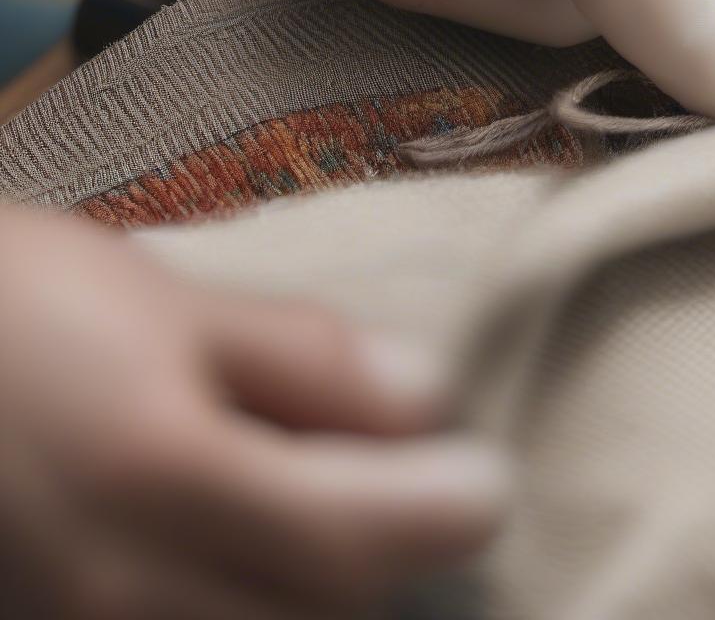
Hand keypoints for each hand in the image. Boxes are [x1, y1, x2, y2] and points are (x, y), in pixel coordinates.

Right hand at [0, 209, 506, 617]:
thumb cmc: (24, 307)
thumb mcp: (170, 304)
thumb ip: (300, 359)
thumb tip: (426, 400)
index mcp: (158, 476)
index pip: (352, 536)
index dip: (442, 512)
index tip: (488, 477)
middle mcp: (120, 590)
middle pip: (325, 615)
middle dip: (387, 554)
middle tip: (406, 481)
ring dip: (325, 588)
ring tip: (329, 505)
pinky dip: (259, 605)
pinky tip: (258, 545)